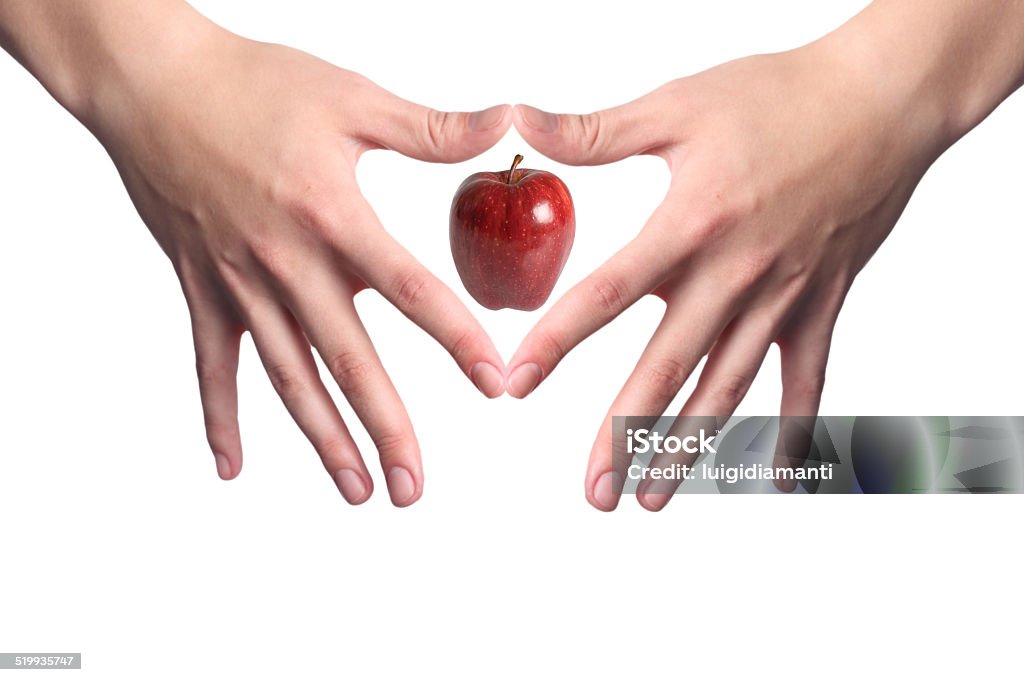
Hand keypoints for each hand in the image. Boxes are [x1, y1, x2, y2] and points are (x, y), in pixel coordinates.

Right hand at [84, 14, 509, 504]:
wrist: (150, 83)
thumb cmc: (251, 85)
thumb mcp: (351, 97)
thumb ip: (430, 127)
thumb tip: (503, 122)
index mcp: (332, 214)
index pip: (410, 289)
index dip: (456, 338)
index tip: (494, 384)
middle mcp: (286, 262)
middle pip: (347, 360)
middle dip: (385, 429)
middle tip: (413, 487)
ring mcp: (239, 283)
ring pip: (288, 377)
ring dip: (322, 439)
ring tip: (356, 491)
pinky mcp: (202, 289)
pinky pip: (211, 364)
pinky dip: (220, 416)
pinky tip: (233, 467)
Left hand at [507, 24, 969, 508]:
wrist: (885, 101)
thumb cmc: (782, 97)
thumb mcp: (679, 105)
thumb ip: (597, 131)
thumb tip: (523, 122)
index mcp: (691, 224)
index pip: (607, 294)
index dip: (557, 341)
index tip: (516, 383)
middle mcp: (735, 273)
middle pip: (668, 367)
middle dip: (625, 435)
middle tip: (593, 489)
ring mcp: (783, 297)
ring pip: (728, 389)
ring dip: (687, 448)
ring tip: (650, 497)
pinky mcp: (821, 305)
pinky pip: (807, 381)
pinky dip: (792, 432)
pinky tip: (775, 479)